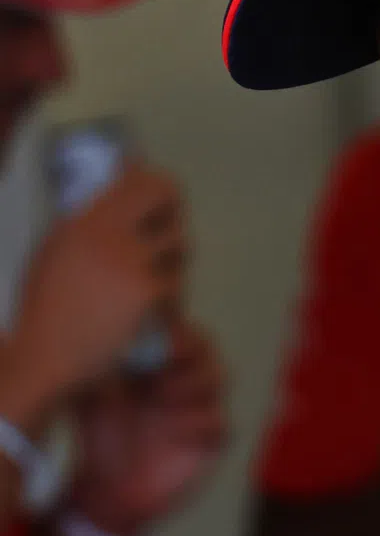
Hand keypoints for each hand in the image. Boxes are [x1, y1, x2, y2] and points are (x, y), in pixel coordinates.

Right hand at [0, 164, 185, 425]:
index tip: (160, 197)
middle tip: (164, 236)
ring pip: (179, 246)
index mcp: (82, 220)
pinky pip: (176, 285)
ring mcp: (131, 262)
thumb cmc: (48, 308)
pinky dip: (168, 300)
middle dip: (172, 217)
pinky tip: (147, 315)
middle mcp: (107, 234)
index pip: (139, 180)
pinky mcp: (149, 292)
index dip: (157, 186)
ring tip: (145, 285)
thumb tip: (120, 190)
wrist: (44, 356)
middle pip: (169, 200)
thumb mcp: (56, 252)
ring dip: (172, 262)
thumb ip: (88, 223)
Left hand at [66, 319, 225, 535]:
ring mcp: (200, 408)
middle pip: (206, 350)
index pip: (181, 333)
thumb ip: (106, 363)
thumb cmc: (101, 435)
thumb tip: (109, 332)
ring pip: (220, 378)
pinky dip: (199, 424)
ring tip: (162, 398)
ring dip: (193, 383)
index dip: (174, 331)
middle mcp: (185, 381)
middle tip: (161, 364)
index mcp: (160, 364)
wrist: (108, 488)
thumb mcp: (94, 394)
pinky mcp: (211, 440)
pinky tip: (173, 433)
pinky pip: (222, 423)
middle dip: (187, 353)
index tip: (156, 339)